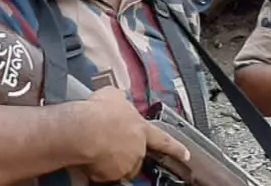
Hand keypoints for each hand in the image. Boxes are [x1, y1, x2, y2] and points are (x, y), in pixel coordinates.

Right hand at [67, 87, 190, 182]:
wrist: (84, 130)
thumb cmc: (98, 111)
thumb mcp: (112, 95)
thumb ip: (120, 99)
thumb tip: (118, 98)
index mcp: (142, 129)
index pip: (164, 140)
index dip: (175, 148)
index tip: (186, 155)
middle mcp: (138, 149)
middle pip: (137, 155)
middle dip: (126, 152)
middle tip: (109, 144)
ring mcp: (126, 164)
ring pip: (121, 167)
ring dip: (112, 161)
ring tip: (96, 150)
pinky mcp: (112, 176)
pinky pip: (105, 175)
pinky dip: (99, 170)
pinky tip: (90, 159)